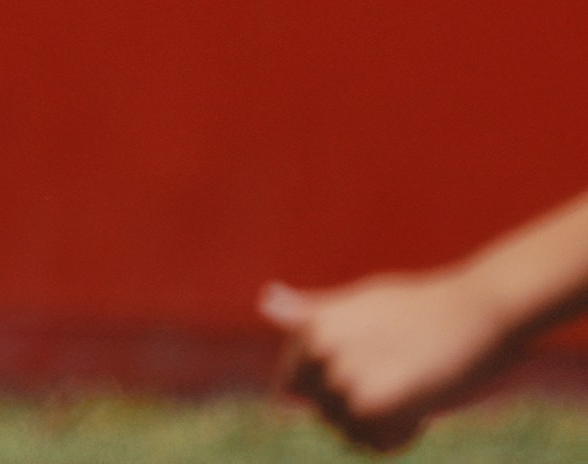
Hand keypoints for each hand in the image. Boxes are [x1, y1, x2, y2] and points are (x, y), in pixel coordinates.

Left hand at [265, 271, 519, 452]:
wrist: (480, 311)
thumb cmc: (424, 307)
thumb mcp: (361, 302)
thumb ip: (314, 313)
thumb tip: (266, 303)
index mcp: (310, 331)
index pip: (294, 389)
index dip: (331, 390)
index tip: (370, 370)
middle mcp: (317, 353)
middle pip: (324, 414)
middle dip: (358, 408)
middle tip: (400, 380)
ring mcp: (344, 379)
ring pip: (350, 433)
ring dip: (382, 425)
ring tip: (412, 391)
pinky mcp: (375, 405)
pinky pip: (378, 445)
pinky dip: (401, 437)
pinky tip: (424, 410)